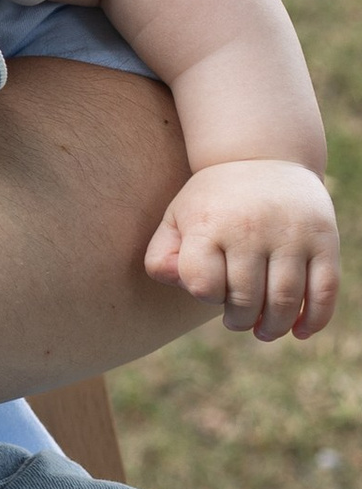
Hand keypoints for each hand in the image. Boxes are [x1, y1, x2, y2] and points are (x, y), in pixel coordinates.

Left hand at [144, 158, 339, 339]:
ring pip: (285, 299)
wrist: (262, 157)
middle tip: (238, 320)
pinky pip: (325, 288)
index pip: (203, 284)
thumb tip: (187, 288)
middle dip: (240, 320)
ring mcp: (291, 234)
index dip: (206, 295)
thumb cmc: (212, 202)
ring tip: (264, 330)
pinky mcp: (324, 239)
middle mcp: (251, 229)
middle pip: (246, 298)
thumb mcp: (175, 220)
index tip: (211, 289)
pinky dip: (316, 318)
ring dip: (274, 326)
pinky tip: (301, 331)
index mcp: (209, 226)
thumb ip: (162, 258)